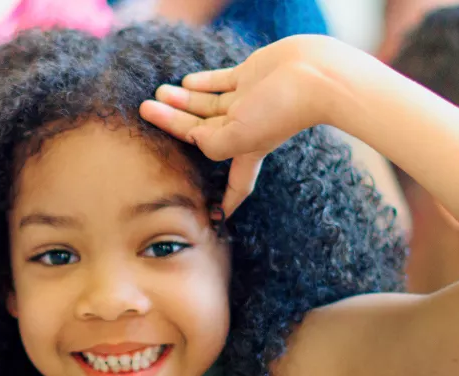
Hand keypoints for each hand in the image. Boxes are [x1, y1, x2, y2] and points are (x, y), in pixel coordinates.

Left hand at [138, 35, 360, 214]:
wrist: (313, 74)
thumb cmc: (281, 111)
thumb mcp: (238, 139)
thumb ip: (210, 143)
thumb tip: (193, 136)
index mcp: (247, 152)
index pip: (235, 186)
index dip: (226, 203)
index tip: (217, 219)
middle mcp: (246, 129)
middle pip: (201, 132)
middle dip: (172, 124)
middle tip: (144, 110)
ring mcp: (248, 101)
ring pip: (205, 104)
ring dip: (180, 99)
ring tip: (156, 92)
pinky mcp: (252, 75)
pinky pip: (220, 82)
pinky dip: (202, 82)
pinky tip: (185, 82)